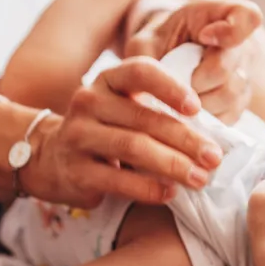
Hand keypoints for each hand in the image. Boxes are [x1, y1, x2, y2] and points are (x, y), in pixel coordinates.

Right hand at [21, 57, 224, 208]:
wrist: (50, 157)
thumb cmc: (106, 130)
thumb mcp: (124, 108)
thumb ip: (158, 110)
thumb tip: (211, 133)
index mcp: (107, 81)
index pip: (140, 72)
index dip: (170, 87)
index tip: (197, 108)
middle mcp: (89, 102)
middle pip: (144, 118)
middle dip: (185, 139)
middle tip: (213, 157)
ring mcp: (78, 136)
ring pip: (132, 147)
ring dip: (172, 165)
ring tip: (199, 178)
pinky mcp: (76, 170)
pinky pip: (117, 180)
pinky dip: (148, 188)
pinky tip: (170, 193)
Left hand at [125, 0, 263, 123]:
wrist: (165, 61)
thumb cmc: (156, 46)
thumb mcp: (144, 42)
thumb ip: (146, 56)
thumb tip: (156, 88)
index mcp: (218, 17)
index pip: (247, 17)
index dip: (230, 30)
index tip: (202, 36)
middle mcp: (240, 44)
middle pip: (226, 67)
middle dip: (193, 79)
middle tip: (175, 81)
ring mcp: (245, 73)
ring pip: (229, 95)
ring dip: (198, 102)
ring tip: (180, 95)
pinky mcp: (242, 102)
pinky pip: (230, 115)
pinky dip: (206, 117)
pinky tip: (191, 109)